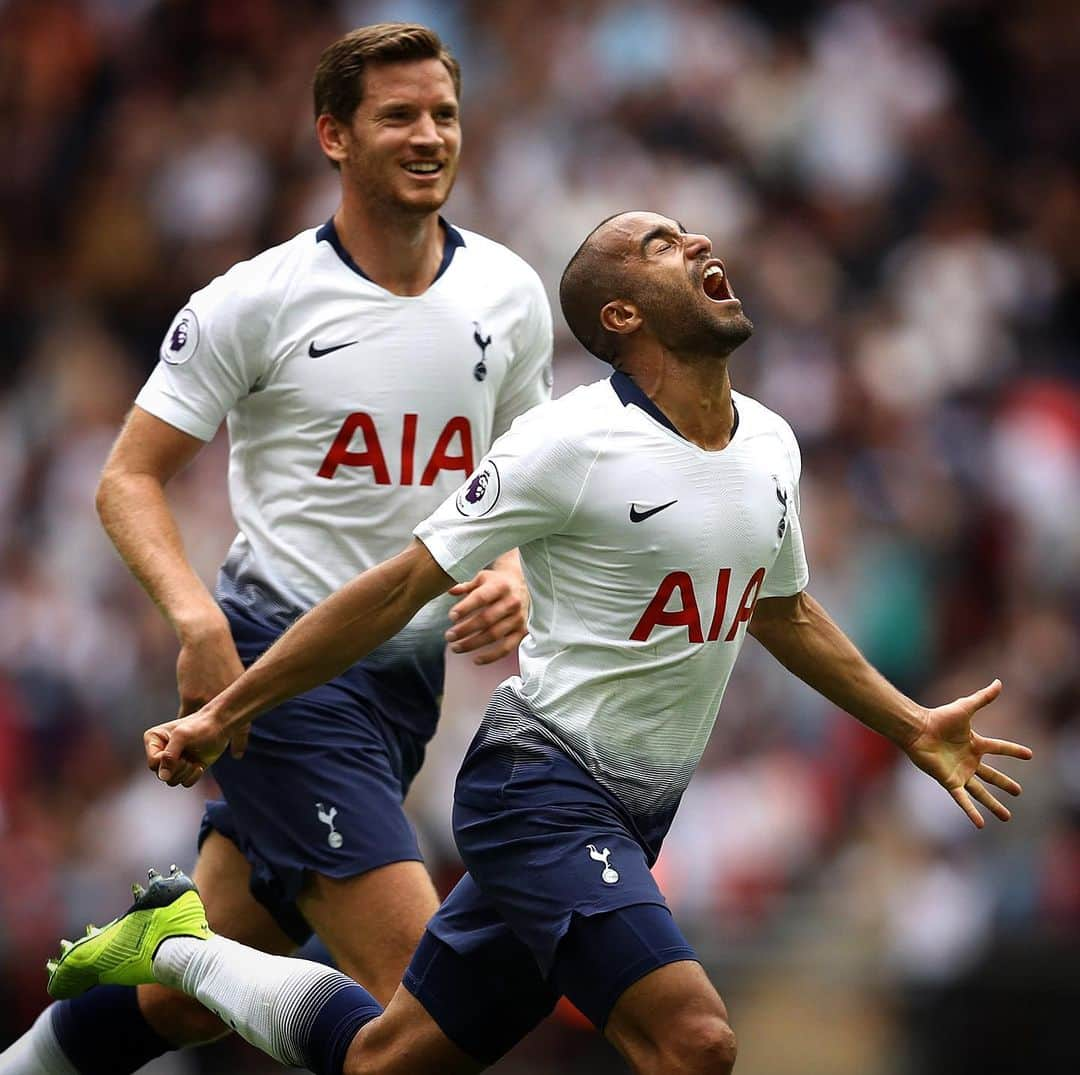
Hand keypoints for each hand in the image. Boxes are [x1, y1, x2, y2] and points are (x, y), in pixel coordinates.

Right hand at [145, 709, 231, 787]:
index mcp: (154, 739)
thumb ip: (170, 755)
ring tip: (194, 761)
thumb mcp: (183, 736)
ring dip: (186, 773)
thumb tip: (163, 777)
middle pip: (161, 775)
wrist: (221, 726)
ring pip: (172, 781)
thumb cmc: (201, 726)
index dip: (167, 763)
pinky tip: (199, 765)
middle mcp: (160, 751)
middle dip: (178, 769)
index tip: (181, 753)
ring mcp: (173, 761)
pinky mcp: (186, 768)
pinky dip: (193, 777)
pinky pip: (184, 783)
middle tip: (188, 758)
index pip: (153, 763)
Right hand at [176, 618, 248, 757]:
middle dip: (218, 745)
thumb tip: (238, 701)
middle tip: (212, 757)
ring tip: (191, 747)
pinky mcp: (190, 697)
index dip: (240, 741)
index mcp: (236, 697)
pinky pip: (185, 717)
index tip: (238, 755)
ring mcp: (206, 701)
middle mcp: (224, 702)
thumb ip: (233, 691)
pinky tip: (178, 733)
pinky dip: (183, 725)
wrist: (207, 640)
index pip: (241, 724)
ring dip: (195, 738)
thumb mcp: (234, 673)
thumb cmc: (221, 655)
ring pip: (199, 727)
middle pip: (221, 730)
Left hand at [445, 558, 528, 665]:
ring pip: (494, 635)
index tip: (451, 616)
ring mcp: (518, 618)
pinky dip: (491, 656)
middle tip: (449, 636)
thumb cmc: (497, 582)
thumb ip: (465, 585)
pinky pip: (506, 648)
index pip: (481, 597)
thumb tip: (449, 591)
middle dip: (465, 630)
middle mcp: (512, 602)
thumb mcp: (482, 578)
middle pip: (486, 619)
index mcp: (500, 586)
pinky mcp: (522, 631)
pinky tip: (476, 660)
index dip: (465, 608)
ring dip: (472, 644)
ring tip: (455, 647)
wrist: (522, 584)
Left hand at [904, 680, 1032, 827]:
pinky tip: (981, 824)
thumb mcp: (966, 707)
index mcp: (975, 743)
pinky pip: (963, 799)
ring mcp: (960, 772)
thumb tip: (998, 682)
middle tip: (1018, 792)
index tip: (1030, 755)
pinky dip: (971, 811)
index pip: (1000, 748)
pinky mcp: (950, 781)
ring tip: (1007, 816)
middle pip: (992, 775)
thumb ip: (983, 698)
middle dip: (1004, 783)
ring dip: (993, 804)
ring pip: (981, 792)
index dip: (1014, 751)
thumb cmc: (939, 718)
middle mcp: (969, 760)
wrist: (918, 729)